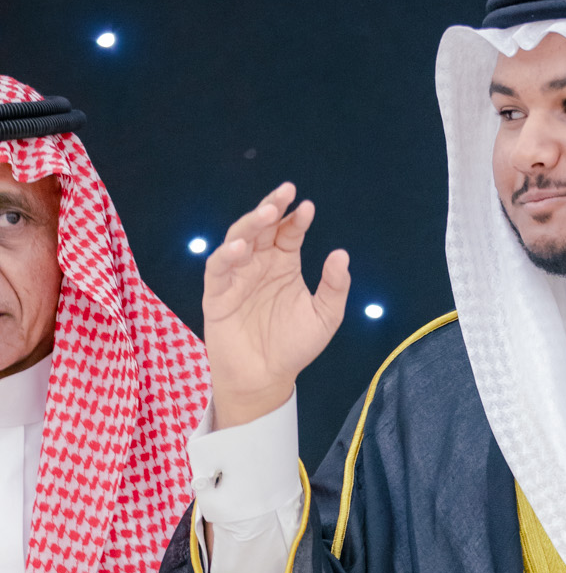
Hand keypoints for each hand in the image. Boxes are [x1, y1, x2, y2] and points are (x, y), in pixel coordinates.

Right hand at [203, 182, 349, 427]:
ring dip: (250, 224)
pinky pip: (218, 268)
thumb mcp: (325, 317)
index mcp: (284, 264)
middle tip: (285, 193)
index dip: (297, 219)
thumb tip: (341, 254)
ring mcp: (237, 276)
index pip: (289, 232)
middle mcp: (259, 264)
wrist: (266, 378)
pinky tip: (241, 248)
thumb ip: (335, 287)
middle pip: (262, 227)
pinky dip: (226, 255)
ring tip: (266, 212)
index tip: (308, 208)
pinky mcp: (217, 293)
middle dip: (271, 207)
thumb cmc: (294, 347)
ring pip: (238, 238)